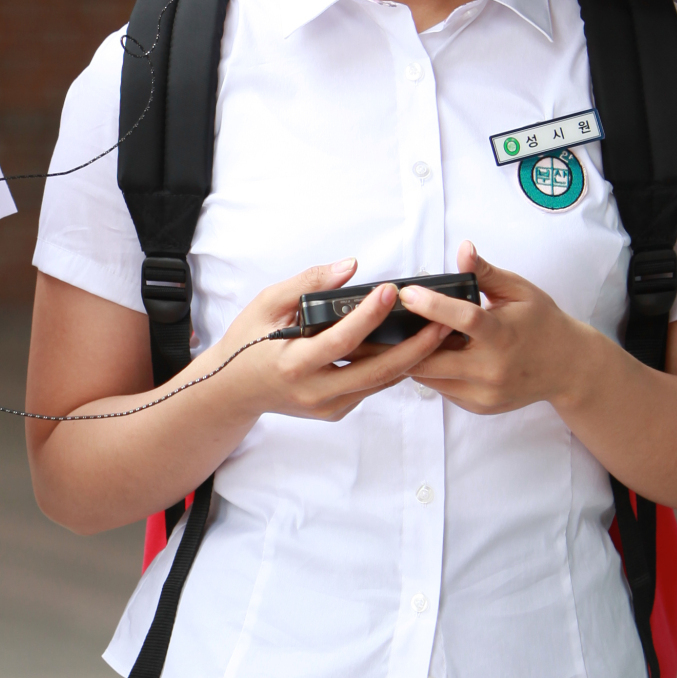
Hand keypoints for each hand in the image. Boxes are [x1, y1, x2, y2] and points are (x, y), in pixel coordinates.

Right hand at [218, 261, 450, 423]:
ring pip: (380, 382)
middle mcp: (313, 391)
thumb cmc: (248, 342)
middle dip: (415, 346)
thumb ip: (308, 283)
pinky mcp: (335, 411)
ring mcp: (326, 406)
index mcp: (293, 363)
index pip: (341, 339)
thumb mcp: (267, 304)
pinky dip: (393, 366)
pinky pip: (371, 387)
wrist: (234, 390)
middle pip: (376, 370)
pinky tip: (413, 346)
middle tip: (443, 320)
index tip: (393, 290)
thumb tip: (350, 266)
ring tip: (439, 331)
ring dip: (413, 357)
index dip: (369, 315)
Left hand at [394, 245, 590, 416]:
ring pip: (430, 377)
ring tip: (394, 337)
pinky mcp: (479, 407)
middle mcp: (492, 369)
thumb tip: (463, 248)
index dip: (432, 305)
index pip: (464, 320)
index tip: (406, 293)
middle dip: (403, 341)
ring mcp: (484, 393)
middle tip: (378, 324)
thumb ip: (485, 272)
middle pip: (433, 358)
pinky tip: (424, 354)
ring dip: (412, 357)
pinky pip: (442, 389)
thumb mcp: (519, 291)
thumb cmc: (541, 322)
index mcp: (503, 335)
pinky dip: (431, 372)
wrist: (568, 368)